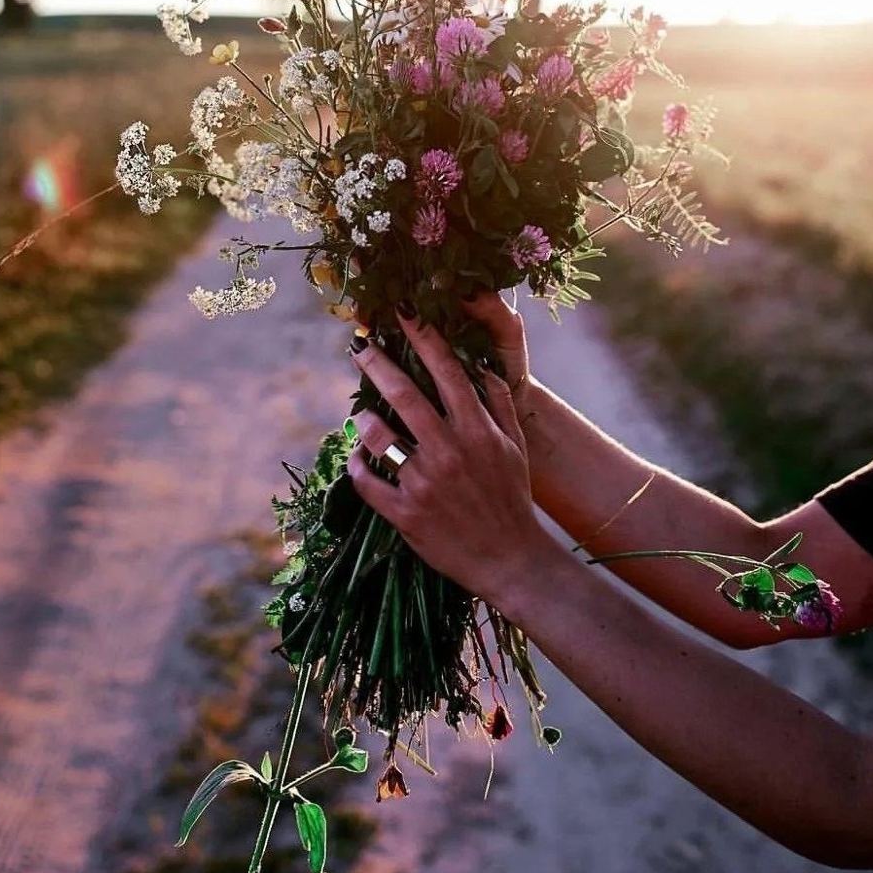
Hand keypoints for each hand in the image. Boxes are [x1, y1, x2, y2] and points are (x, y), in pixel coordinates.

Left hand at [346, 308, 550, 609]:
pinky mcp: (405, 514)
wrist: (511, 560)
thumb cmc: (512, 498)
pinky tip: (358, 456)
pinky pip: (367, 481)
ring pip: (380, 436)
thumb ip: (498, 403)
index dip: (423, 337)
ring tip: (360, 413)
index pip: (446, 370)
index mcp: (477, 430)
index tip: (403, 312)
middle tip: (358, 345)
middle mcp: (450, 451)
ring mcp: (424, 483)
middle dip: (378, 364)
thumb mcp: (515, 447)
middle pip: (404, 394)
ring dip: (364, 419)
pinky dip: (357, 465)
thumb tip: (480, 365)